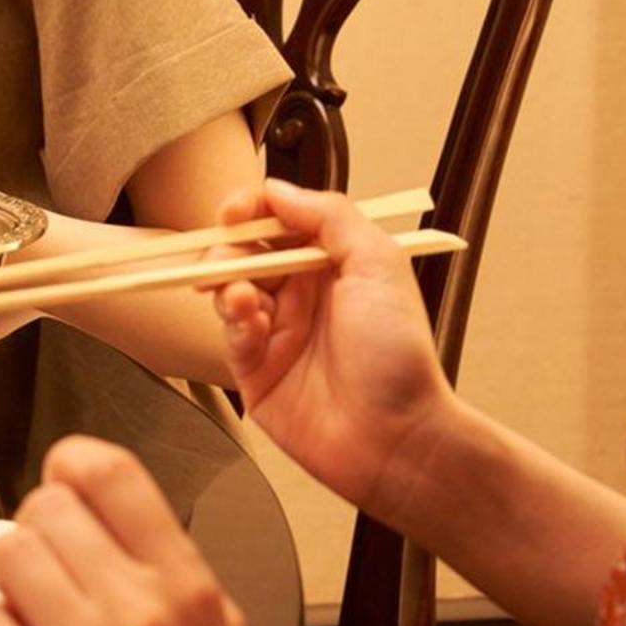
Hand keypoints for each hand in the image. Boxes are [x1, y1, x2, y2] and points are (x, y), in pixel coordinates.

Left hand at [0, 436, 245, 625]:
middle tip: (53, 560)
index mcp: (186, 585)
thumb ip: (173, 561)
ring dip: (13, 576)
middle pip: (47, 506)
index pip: (112, 474)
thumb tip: (105, 503)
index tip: (66, 476)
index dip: (74, 462)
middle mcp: (136, 612)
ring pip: (7, 554)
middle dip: (41, 528)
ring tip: (37, 606)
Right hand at [214, 180, 457, 520]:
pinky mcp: (256, 371)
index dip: (250, 209)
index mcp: (330, 261)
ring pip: (227, 288)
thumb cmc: (399, 354)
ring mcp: (277, 331)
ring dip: (227, 283)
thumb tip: (277, 190)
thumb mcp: (378, 263)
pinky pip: (229, 333)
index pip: (277, 219)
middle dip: (229, 247)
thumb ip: (330, 216)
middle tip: (232, 256)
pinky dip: (233, 321)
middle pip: (243, 250)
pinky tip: (251, 325)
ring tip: (243, 298)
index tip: (234, 211)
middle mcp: (301, 292)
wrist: (397, 436)